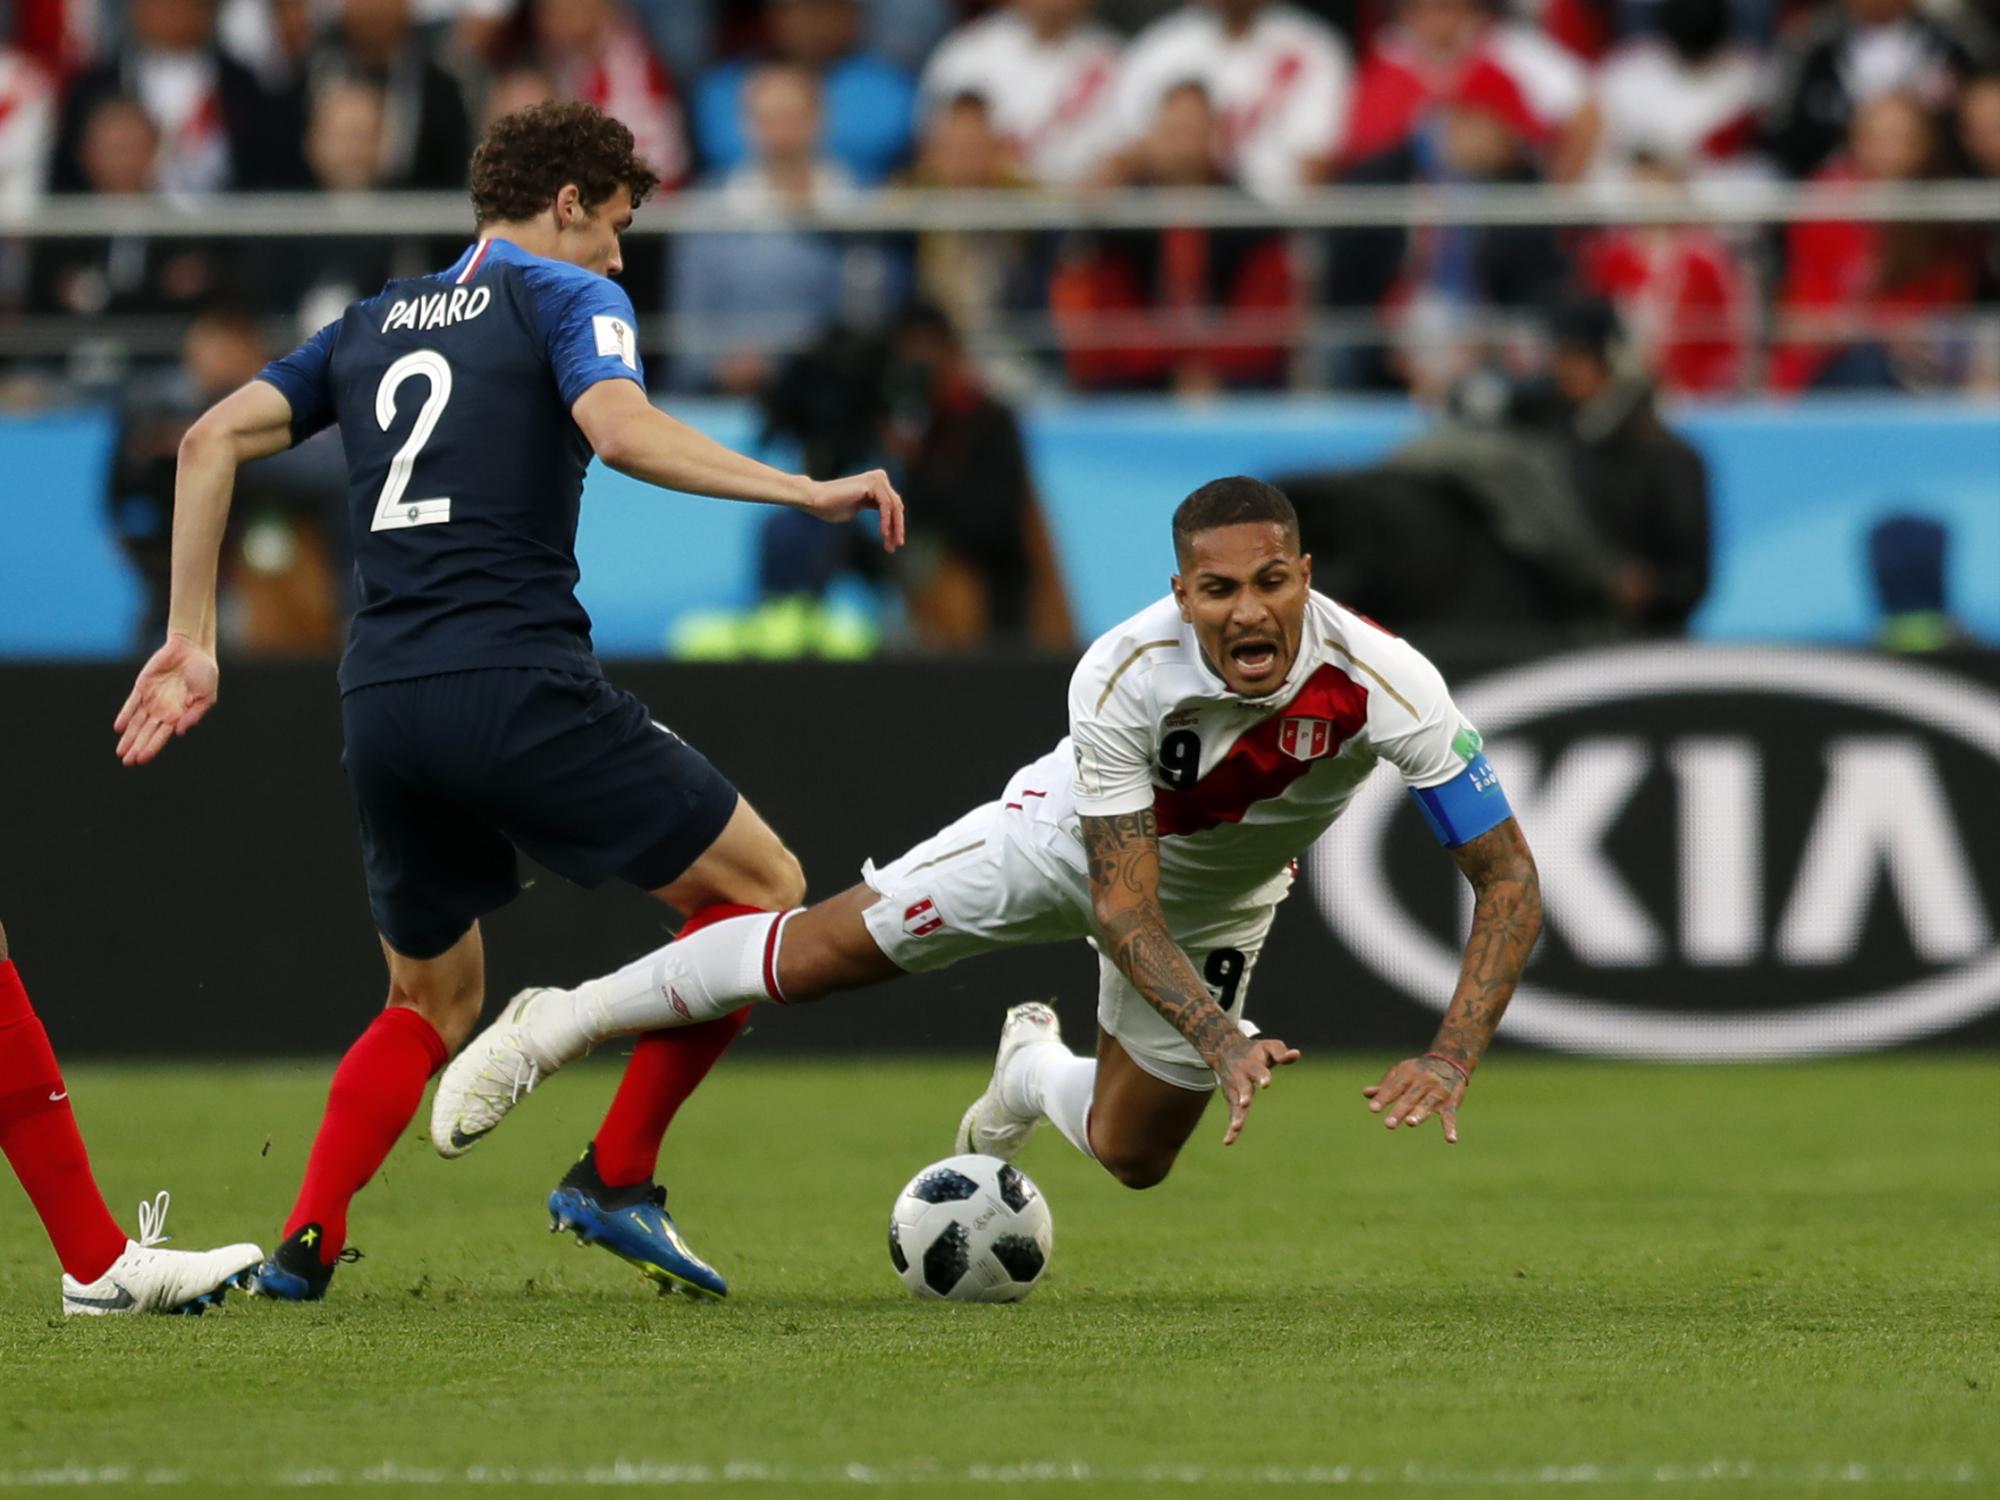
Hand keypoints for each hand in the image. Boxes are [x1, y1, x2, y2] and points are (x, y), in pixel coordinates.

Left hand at [113, 633, 217, 765]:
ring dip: (129, 737)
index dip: (152, 747)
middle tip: (127, 762)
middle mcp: (163, 710)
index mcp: (179, 715)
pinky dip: (125, 715)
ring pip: (136, 722)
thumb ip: (194, 714)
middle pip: (147, 732)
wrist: (192, 648)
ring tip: (121, 752)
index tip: (142, 759)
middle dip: (137, 747)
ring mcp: (151, 699)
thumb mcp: (207, 696)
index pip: (162, 736)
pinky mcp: (142, 687)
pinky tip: (119, 728)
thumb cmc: (204, 672)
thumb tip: (179, 732)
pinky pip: (131, 704)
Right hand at [804, 470, 905, 552]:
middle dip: (897, 528)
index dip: (895, 526)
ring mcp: (876, 479)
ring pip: (893, 507)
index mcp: (875, 484)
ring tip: (890, 544)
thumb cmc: (830, 507)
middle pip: (896, 507)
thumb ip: (870, 509)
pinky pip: (885, 505)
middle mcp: (878, 478)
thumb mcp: (855, 509)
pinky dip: (886, 520)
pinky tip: (883, 533)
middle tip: (896, 546)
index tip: (893, 544)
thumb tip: (885, 522)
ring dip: (894, 527)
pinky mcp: (871, 483)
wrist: (815, 500)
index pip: (892, 507)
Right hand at [1215, 1033, 1300, 1145]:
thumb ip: (1281, 1053)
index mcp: (1251, 1064)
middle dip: (1243, 1095)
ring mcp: (1234, 1090)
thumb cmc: (1254, 1051)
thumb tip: (1296, 1054)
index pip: (1257, 1070)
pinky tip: (1228, 1141)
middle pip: (1242, 1087)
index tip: (1266, 1083)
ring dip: (1236, 1116)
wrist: (1225, 1051)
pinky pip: (1231, 1115)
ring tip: (1236, 1128)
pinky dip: (1230, 1129)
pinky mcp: (1232, 1100)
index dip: (1262, 1076)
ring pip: (1235, 1105)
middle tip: (1245, 1103)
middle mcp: (1240, 1078)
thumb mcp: (1268, 1046)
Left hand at [1362, 1056, 1466, 1142]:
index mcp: (1407, 1074)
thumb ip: (1385, 1086)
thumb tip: (1365, 1093)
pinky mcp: (1451, 1102)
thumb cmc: (1418, 1071)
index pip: (1393, 1087)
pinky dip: (1450, 1127)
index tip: (1372, 1109)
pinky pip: (1450, 1115)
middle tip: (1388, 1124)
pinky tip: (1450, 1139)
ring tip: (1410, 1123)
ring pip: (1427, 1104)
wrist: (1450, 1062)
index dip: (1383, 1098)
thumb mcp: (1401, 1074)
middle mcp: (1423, 1081)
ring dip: (1419, 1114)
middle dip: (1399, 1111)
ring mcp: (1438, 1092)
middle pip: (1409, 1098)